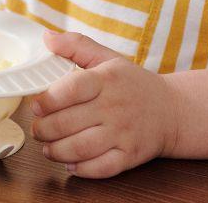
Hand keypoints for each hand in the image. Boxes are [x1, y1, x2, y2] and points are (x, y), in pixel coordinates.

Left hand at [31, 31, 179, 177]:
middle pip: (68, 122)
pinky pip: (99, 168)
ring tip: (47, 146)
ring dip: (56, 151)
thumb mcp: (108, 57)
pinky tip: (70, 162)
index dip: (48, 99)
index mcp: (107, 79)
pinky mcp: (129, 156)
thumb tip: (47, 37)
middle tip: (37, 128)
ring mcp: (123, 133)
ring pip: (79, 148)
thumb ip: (76, 45)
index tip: (36, 104)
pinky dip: (80, 169)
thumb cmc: (133, 83)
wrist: (171, 110)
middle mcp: (114, 106)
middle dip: (44, 129)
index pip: (71, 88)